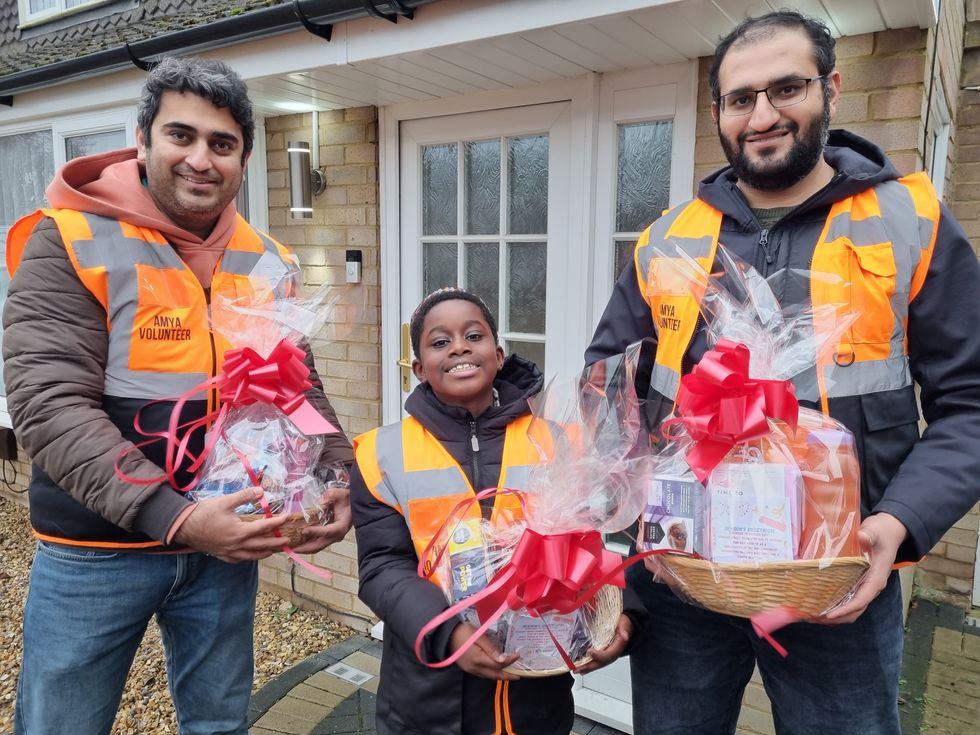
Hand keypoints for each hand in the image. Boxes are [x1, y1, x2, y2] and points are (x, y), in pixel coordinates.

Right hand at [173, 487, 291, 562]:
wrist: (183, 527)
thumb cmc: (204, 513)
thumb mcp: (225, 501)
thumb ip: (244, 496)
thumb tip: (261, 490)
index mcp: (240, 531)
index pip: (264, 527)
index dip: (278, 522)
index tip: (288, 517)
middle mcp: (237, 545)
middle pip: (262, 545)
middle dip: (277, 543)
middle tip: (288, 541)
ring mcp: (229, 552)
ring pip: (251, 556)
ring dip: (264, 553)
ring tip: (274, 551)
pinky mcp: (221, 555)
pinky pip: (238, 559)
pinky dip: (247, 557)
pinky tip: (250, 555)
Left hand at [289, 484, 352, 553]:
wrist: (352, 504)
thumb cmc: (346, 499)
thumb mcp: (339, 494)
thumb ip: (330, 496)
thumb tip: (319, 501)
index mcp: (341, 526)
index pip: (327, 531)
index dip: (315, 532)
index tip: (304, 531)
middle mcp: (337, 535)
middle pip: (319, 545)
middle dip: (304, 548)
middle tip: (290, 548)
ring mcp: (332, 538)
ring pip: (316, 547)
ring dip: (303, 548)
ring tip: (290, 548)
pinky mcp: (328, 537)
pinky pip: (316, 543)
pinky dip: (306, 545)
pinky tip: (296, 543)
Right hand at [449, 622, 518, 680]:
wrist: (446, 636)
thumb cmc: (463, 632)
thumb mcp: (478, 636)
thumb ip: (491, 648)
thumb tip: (503, 659)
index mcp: (478, 659)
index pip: (498, 664)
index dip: (509, 661)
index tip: (518, 655)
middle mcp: (475, 668)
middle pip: (495, 675)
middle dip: (508, 676)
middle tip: (519, 675)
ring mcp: (471, 670)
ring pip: (489, 676)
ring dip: (500, 676)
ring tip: (510, 674)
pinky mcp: (468, 668)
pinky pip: (483, 674)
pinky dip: (492, 674)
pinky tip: (496, 670)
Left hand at [577, 614, 632, 673]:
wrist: (625, 626)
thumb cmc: (623, 625)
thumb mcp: (625, 624)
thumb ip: (624, 630)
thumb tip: (625, 636)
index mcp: (618, 647)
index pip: (609, 655)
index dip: (599, 655)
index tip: (589, 652)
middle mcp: (613, 654)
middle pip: (601, 663)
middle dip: (589, 666)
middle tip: (577, 668)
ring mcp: (607, 655)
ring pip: (597, 664)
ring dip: (586, 668)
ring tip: (576, 670)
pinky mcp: (603, 653)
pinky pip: (595, 661)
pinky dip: (587, 665)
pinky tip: (580, 667)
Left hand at [820, 512, 906, 624]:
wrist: (888, 531)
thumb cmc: (881, 532)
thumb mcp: (875, 531)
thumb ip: (868, 535)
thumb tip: (862, 537)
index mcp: (877, 577)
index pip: (862, 599)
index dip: (846, 609)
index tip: (829, 614)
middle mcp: (872, 586)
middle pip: (856, 609)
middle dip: (837, 617)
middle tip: (814, 617)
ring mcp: (865, 585)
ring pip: (852, 608)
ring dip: (835, 614)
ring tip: (813, 615)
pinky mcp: (858, 582)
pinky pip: (847, 599)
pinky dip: (835, 605)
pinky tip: (819, 603)